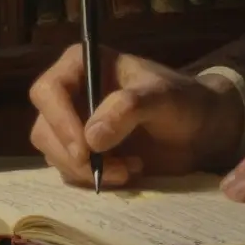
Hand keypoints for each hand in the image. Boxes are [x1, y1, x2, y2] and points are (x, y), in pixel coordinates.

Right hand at [28, 45, 244, 187]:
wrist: (200, 129)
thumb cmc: (182, 101)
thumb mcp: (162, 97)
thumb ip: (128, 108)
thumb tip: (91, 138)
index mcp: (82, 65)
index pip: (47, 91)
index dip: (59, 121)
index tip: (85, 149)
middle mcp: (70, 94)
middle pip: (44, 129)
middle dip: (73, 155)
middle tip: (110, 169)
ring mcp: (74, 125)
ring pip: (54, 154)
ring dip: (87, 171)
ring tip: (129, 168)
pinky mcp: (83, 152)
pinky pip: (71, 172)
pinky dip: (95, 179)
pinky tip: (129, 171)